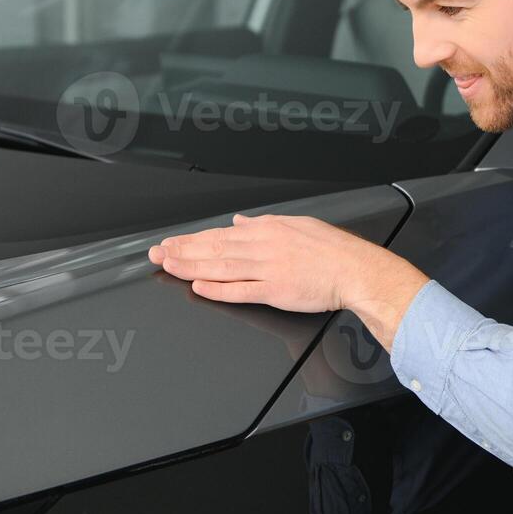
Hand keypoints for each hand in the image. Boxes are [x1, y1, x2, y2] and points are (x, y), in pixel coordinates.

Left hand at [147, 213, 429, 349]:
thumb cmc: (332, 250)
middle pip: (215, 249)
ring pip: (221, 267)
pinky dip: (218, 289)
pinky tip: (199, 287)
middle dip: (182, 251)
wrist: (356, 270)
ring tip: (169, 266)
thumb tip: (240, 222)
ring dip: (191, 267)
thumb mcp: (298, 224)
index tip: (172, 242)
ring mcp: (268, 269)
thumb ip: (265, 224)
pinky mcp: (275, 291)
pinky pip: (241, 290)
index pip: (222, 235)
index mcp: (269, 230)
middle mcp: (264, 247)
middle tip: (157, 253)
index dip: (193, 239)